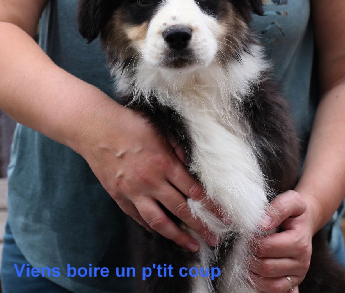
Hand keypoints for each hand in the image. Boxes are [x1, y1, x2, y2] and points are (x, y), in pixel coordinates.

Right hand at [77, 103, 217, 251]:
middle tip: (214, 239)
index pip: (194, 191)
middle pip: (181, 210)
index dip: (211, 206)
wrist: (95, 128)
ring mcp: (133, 192)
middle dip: (200, 227)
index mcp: (165, 164)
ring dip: (177, 236)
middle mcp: (151, 182)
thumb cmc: (129, 124)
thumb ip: (178, 148)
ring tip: (191, 246)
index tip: (223, 217)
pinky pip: (138, 217)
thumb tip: (190, 164)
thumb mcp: (160, 130)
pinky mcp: (119, 197)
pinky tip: (161, 232)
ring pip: (159, 221)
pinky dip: (152, 227)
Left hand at [248, 191, 312, 292]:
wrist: (305, 221)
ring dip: (252, 273)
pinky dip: (262, 286)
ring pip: (269, 283)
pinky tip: (254, 275)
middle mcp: (301, 261)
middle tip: (241, 247)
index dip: (251, 241)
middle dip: (249, 257)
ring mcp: (298, 274)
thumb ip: (277, 208)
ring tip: (244, 259)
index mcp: (299, 241)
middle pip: (266, 267)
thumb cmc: (295, 211)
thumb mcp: (291, 200)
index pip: (266, 247)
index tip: (246, 233)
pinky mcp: (293, 282)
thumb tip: (261, 223)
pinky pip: (276, 291)